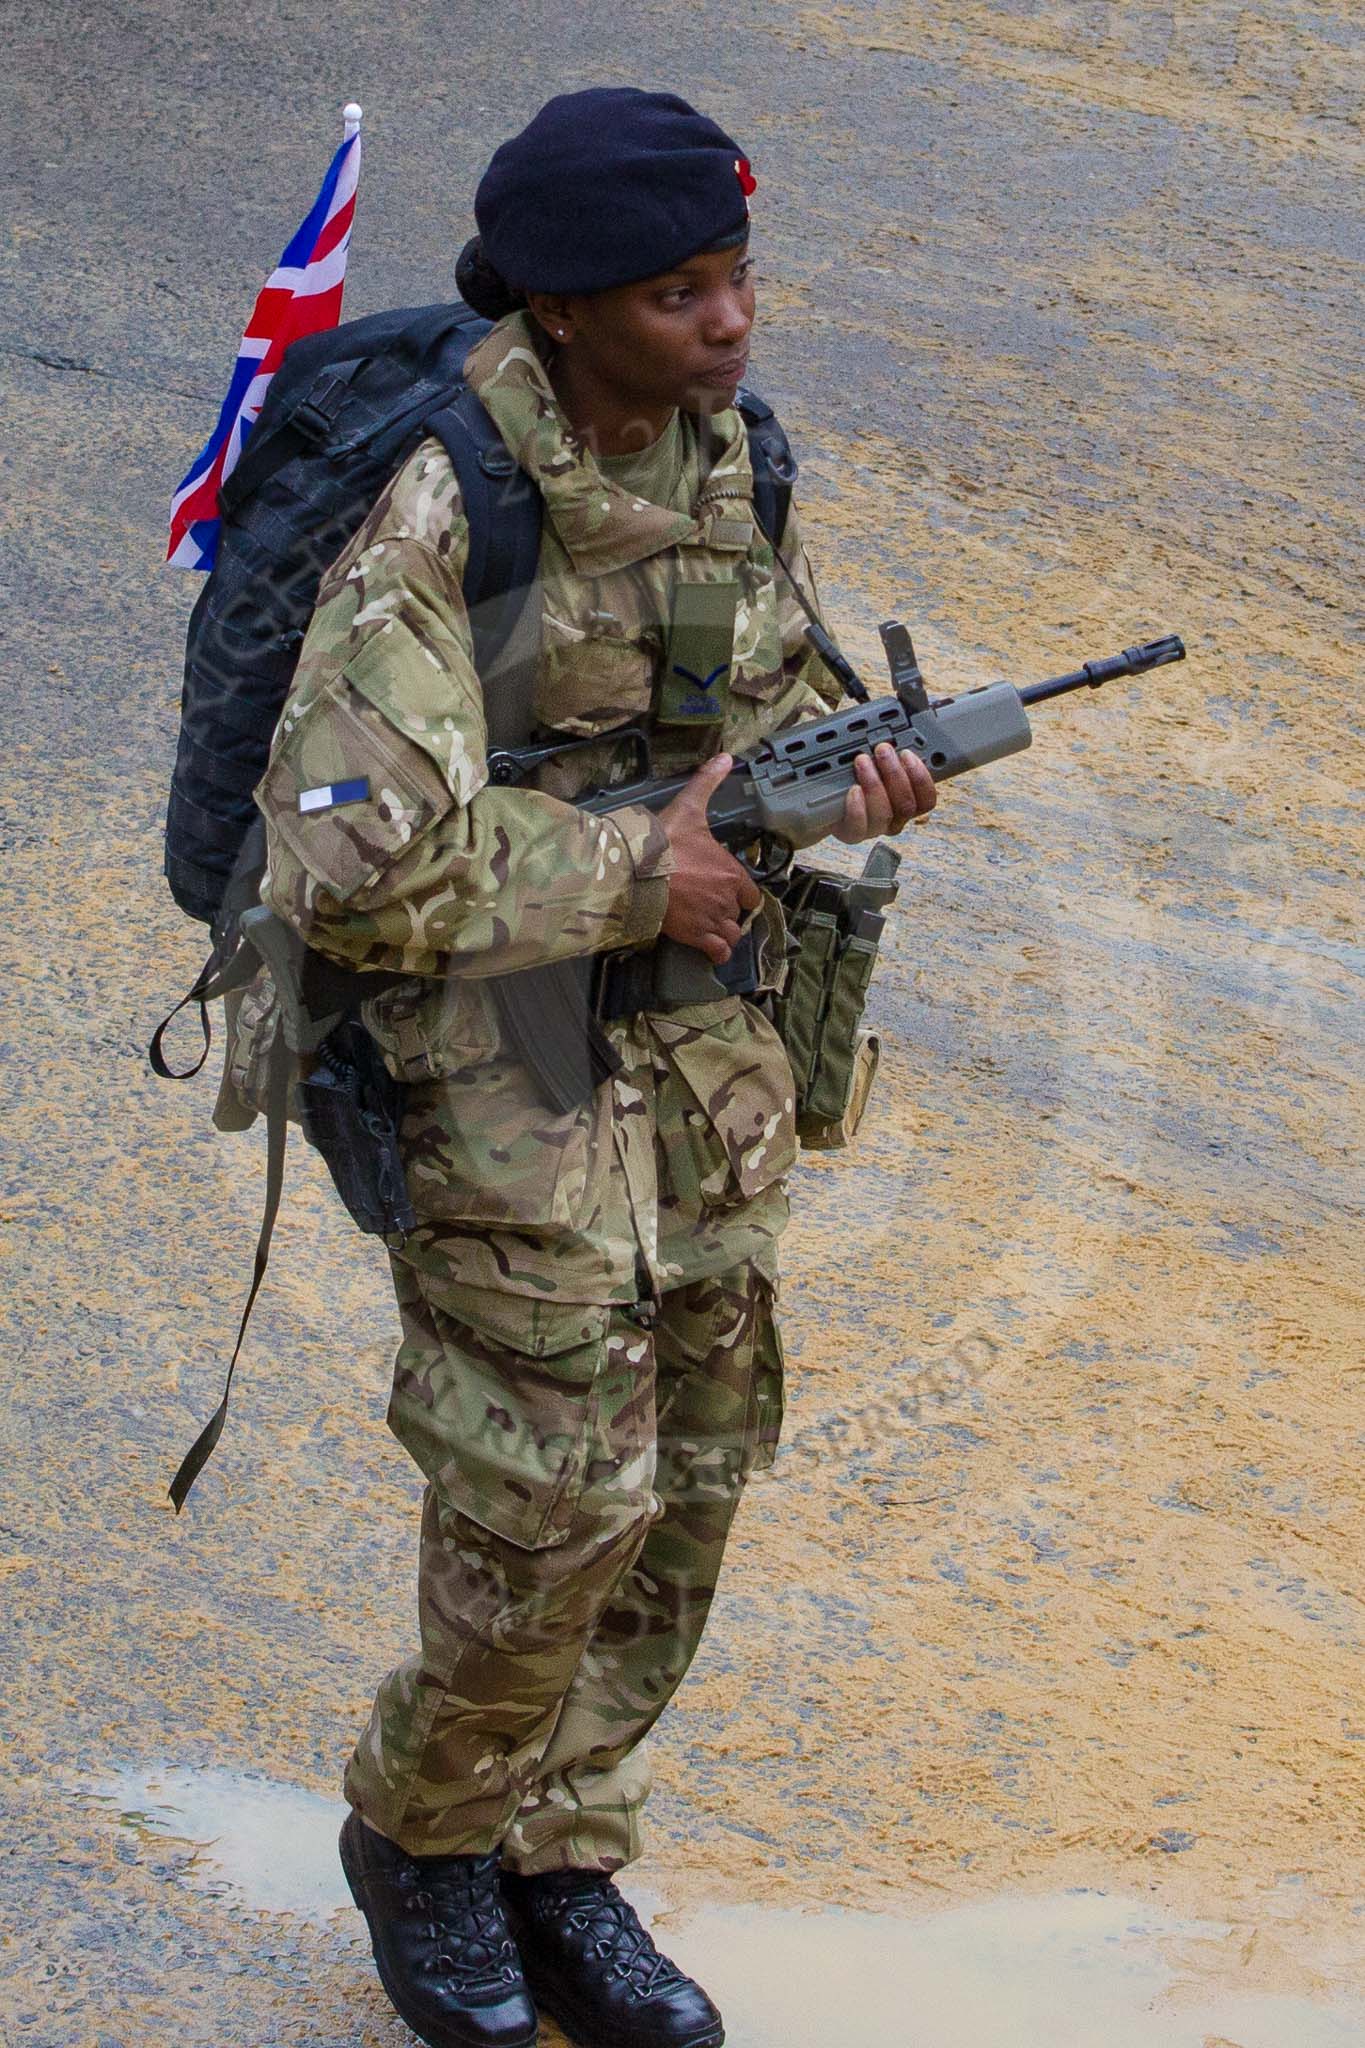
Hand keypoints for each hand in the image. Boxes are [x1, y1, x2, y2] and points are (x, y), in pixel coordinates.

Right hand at [658, 753, 762, 965]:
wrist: (636, 872)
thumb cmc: (664, 842)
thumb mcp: (689, 808)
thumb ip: (708, 784)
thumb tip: (725, 756)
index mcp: (731, 871)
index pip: (750, 892)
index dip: (741, 893)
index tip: (729, 891)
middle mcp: (727, 898)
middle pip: (738, 914)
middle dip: (728, 913)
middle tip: (712, 909)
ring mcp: (712, 919)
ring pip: (730, 934)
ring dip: (724, 933)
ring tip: (711, 929)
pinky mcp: (695, 936)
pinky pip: (717, 951)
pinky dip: (717, 953)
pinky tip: (711, 951)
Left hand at [833, 743, 936, 843]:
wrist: (823, 803)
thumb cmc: (850, 779)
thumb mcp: (873, 763)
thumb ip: (888, 756)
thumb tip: (895, 734)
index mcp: (906, 802)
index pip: (926, 799)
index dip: (921, 778)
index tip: (907, 754)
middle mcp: (894, 818)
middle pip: (907, 804)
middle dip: (895, 773)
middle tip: (882, 750)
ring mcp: (874, 827)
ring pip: (884, 813)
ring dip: (875, 783)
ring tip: (862, 761)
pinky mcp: (852, 833)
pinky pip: (859, 826)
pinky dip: (857, 806)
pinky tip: (853, 789)